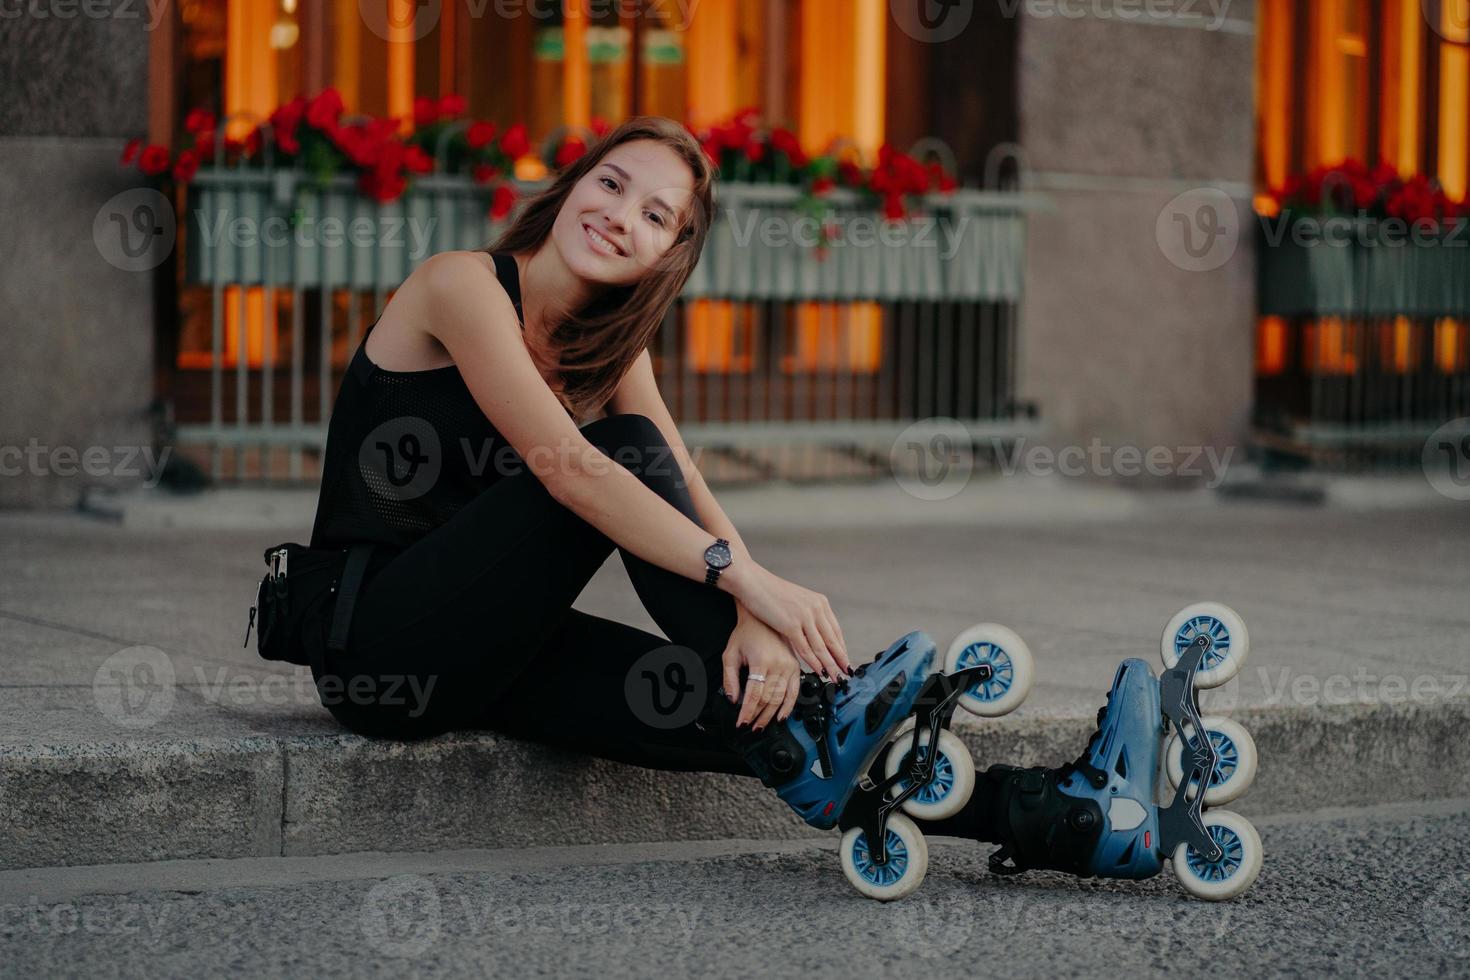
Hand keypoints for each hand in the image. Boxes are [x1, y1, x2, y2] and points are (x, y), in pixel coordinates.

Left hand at [722, 607, 803, 730]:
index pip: (754, 695)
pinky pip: (795, 691)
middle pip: (768, 699)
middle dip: (758, 716)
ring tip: (761, 725)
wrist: (763, 618)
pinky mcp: (796, 667)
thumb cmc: (746, 634)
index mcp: (762, 661)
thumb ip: (730, 679)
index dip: (747, 712)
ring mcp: (789, 666)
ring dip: (771, 715)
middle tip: (750, 726)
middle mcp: (779, 664)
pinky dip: (789, 706)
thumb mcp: (730, 654)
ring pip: (781, 698)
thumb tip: (733, 699)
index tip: (741, 722)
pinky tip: (782, 716)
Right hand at [727, 563, 850, 679]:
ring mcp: (804, 617)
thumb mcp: (796, 601)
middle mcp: (816, 608)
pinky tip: (819, 671)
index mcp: (819, 602)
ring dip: (830, 665)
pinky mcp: (791, 625)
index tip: (844, 661)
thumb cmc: (769, 592)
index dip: (841, 648)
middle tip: (846, 674)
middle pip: (832, 640)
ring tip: (835, 678)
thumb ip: (807, 615)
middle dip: (840, 660)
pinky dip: (814, 662)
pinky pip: (806, 648)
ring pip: (821, 647)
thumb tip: (813, 633)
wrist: (752, 582)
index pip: (835, 630)